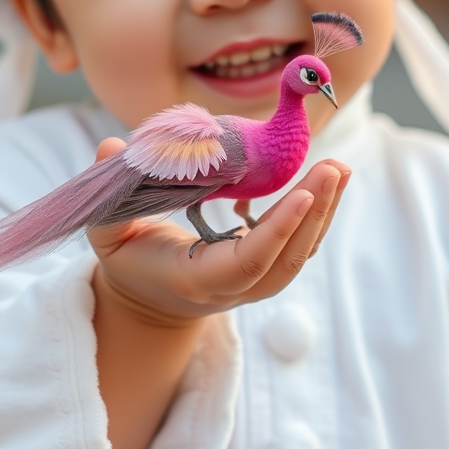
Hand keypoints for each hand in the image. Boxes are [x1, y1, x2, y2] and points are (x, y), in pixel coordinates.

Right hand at [90, 137, 349, 322]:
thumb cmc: (128, 262)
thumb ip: (109, 197)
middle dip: (314, 214)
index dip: (276, 231)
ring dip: (324, 212)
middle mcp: (233, 288)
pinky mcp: (264, 270)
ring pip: (299, 255)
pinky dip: (315, 214)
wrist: (149, 301)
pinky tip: (323, 180)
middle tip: (333, 166)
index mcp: (196, 280)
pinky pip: (297, 245)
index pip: (246, 262)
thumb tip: (112, 146)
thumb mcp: (108, 234)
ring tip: (340, 169)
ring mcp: (253, 283)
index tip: (302, 193)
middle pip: (286, 260)